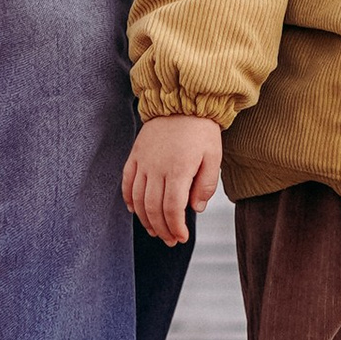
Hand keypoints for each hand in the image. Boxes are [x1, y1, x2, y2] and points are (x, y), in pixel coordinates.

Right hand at [122, 115, 221, 242]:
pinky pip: (126, 182)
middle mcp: (157, 168)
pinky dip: (128, 199)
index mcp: (179, 169)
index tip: (182, 237)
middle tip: (170, 240)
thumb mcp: (214, 156)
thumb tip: (195, 209)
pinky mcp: (136, 155)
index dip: (176, 227)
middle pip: (153, 208)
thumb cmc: (202, 129)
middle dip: (161, 229)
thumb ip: (206, 185)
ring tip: (155, 230)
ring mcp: (143, 161)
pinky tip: (134, 210)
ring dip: (145, 219)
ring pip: (138, 199)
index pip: (172, 208)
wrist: (183, 100)